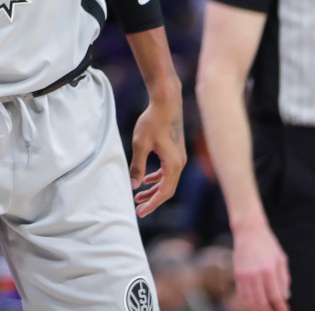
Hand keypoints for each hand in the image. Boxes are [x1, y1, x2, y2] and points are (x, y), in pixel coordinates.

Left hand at [129, 92, 185, 216]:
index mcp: (173, 165)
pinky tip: (147, 180)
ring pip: (167, 181)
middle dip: (152, 200)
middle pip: (167, 190)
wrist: (167, 102)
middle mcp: (180, 163)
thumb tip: (134, 186)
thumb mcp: (140, 144)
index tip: (140, 212)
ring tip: (138, 197)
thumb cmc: (152, 121)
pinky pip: (168, 171)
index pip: (164, 193)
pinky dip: (158, 178)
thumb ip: (137, 166)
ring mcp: (179, 157)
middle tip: (138, 209)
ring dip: (154, 189)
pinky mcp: (176, 152)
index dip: (152, 204)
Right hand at [233, 221, 289, 310]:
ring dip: (259, 306)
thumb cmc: (268, 244)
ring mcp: (244, 274)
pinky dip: (249, 301)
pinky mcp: (237, 273)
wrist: (248, 231)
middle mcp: (254, 274)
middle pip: (262, 301)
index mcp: (268, 270)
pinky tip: (256, 300)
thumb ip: (284, 279)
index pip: (275, 296)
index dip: (281, 307)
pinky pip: (242, 294)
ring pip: (250, 300)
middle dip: (270, 309)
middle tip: (276, 309)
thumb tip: (285, 297)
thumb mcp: (281, 259)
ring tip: (267, 306)